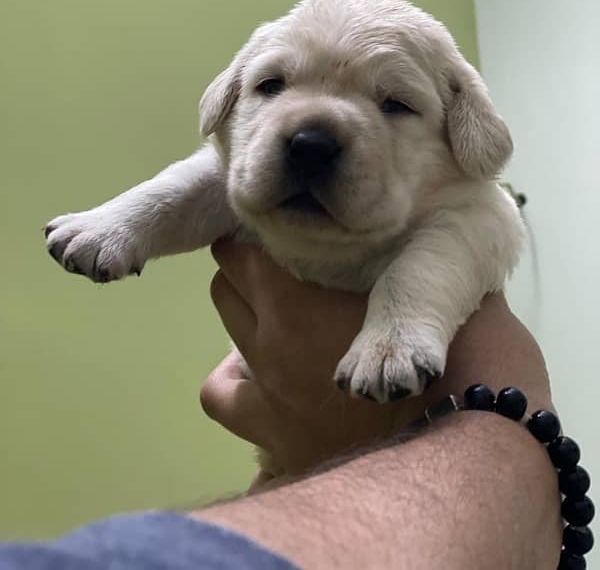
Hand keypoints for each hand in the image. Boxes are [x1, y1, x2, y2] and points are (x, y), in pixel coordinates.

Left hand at [200, 241, 551, 476]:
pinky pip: (221, 393)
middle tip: (277, 264)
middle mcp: (271, 337)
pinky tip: (255, 371)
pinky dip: (233, 376)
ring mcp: (266, 384)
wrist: (446, 450)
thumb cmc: (450, 360)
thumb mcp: (429, 292)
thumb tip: (400, 236)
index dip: (258, 234)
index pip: (243, 249)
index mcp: (298, 299)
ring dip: (241, 308)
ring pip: (225, 321)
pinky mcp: (270, 429)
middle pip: (227, 280)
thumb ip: (403, 259)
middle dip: (247, 265)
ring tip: (267, 309)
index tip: (276, 231)